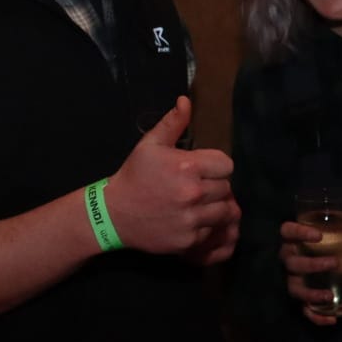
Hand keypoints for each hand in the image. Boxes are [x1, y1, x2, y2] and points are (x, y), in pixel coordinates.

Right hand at [103, 97, 238, 260]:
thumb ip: (172, 122)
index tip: (202, 170)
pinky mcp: (189, 240)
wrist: (113, 214)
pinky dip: (206, 227)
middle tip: (196, 187)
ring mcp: (192, 219)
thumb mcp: (149, 144)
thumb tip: (186, 100)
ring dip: (215, 207)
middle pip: (227, 188)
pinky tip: (189, 219)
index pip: (227, 165)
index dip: (215, 166)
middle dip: (214, 186)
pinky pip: (213, 231)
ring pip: (225, 211)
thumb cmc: (134, 176)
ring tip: (197, 204)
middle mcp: (193, 193)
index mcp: (187, 166)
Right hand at [278, 220, 341, 326]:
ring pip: (295, 288)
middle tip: (335, 263)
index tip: (318, 235)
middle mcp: (289, 259)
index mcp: (292, 240)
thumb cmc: (324, 242)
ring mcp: (292, 280)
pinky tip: (332, 319)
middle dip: (311, 265)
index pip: (288, 231)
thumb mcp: (335, 233)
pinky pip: (304, 310)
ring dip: (310, 294)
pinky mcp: (300, 298)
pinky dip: (316, 317)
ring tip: (329, 296)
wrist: (318, 258)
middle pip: (292, 263)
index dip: (299, 232)